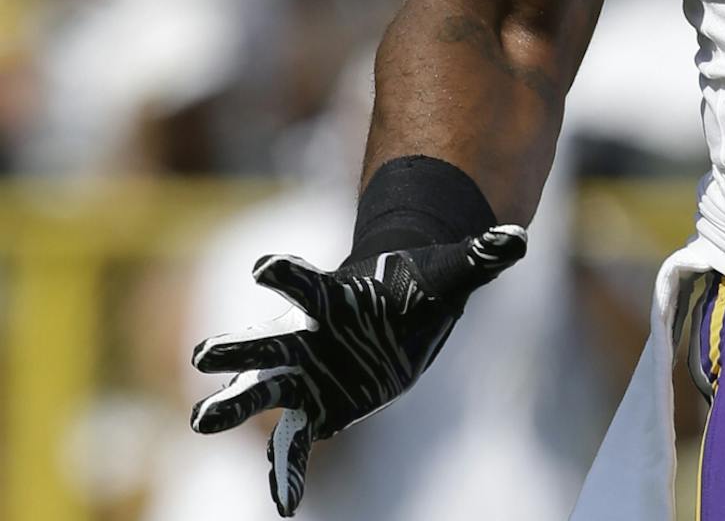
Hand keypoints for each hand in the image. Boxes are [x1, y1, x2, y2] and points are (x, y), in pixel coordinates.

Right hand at [189, 226, 525, 514]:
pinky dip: (287, 472)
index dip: (284, 273)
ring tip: (200, 420)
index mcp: (333, 296)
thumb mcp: (454, 271)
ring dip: (231, 406)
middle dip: (235, 348)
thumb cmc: (417, 285)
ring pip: (262, 392)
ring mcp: (304, 374)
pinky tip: (285, 505)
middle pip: (265, 342)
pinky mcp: (315, 408)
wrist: (396, 308)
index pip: (302, 282)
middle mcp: (307, 337)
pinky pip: (293, 444)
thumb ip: (482, 254)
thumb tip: (518, 237)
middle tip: (203, 353)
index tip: (264, 267)